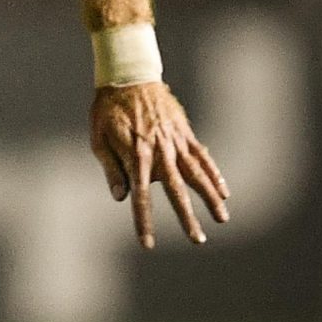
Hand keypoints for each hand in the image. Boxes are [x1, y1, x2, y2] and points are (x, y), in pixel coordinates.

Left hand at [90, 80, 228, 248]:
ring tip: (223, 218)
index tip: (147, 243)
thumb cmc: (106, 110)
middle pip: (176, 191)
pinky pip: (203, 156)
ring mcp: (175, 141)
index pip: (140, 197)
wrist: (128, 77)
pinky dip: (214, 174)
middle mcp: (159, 151)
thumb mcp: (98, 139)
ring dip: (210, 198)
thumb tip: (121, 198)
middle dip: (187, 217)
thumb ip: (111, 169)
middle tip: (197, 240)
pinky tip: (224, 191)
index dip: (144, 222)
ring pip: (197, 174)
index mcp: (135, 156)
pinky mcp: (185, 133)